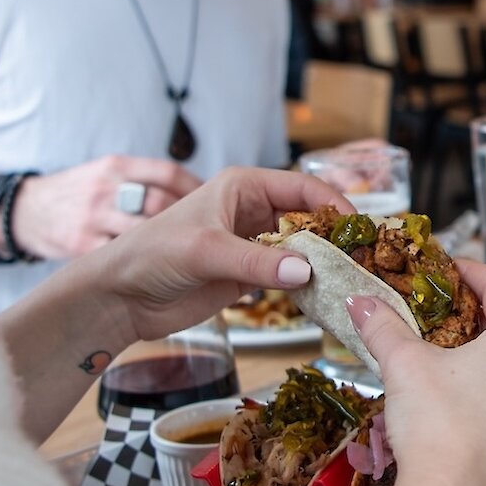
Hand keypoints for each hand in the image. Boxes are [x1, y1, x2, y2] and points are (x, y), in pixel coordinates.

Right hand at [11, 155, 202, 258]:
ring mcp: (92, 218)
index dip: (197, 192)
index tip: (216, 208)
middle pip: (160, 203)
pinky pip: (120, 257)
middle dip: (190, 222)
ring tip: (188, 257)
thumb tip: (200, 198)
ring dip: (168, 246)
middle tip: (210, 238)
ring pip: (142, 231)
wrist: (25, 214)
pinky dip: (142, 266)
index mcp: (117, 166)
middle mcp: (106, 188)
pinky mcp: (81, 247)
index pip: (169, 174)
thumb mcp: (109, 175)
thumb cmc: (78, 196)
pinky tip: (156, 271)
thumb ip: (147, 184)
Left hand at [97, 167, 352, 342]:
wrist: (121, 296)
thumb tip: (307, 272)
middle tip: (364, 260)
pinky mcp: (248, 277)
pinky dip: (307, 287)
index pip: (301, 187)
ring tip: (354, 282)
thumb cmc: (153, 255)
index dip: (333, 204)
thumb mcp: (206, 251)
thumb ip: (256, 263)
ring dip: (324, 265)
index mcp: (243, 187)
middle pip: (308, 219)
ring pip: (302, 250)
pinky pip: (288, 278)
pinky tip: (326, 299)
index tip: (358, 228)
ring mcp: (252, 246)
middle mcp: (252, 211)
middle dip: (334, 237)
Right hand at [347, 261, 485, 485]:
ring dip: (478, 350)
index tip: (445, 268)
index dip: (470, 271)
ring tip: (439, 348)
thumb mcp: (404, 364)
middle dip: (471, 312)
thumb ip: (383, 325)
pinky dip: (484, 383)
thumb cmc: (440, 427)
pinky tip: (450, 391)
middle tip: (437, 307)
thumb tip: (360, 302)